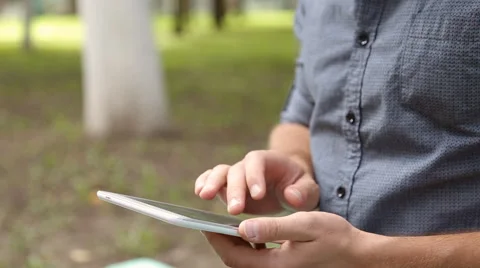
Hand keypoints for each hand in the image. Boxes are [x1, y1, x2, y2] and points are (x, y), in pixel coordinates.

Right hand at [194, 150, 319, 214]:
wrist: (288, 185)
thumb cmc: (299, 187)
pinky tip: (199, 192)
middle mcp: (249, 165)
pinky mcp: (227, 186)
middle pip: (237, 171)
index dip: (255, 177)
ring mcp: (236, 175)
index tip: (258, 196)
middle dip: (235, 190)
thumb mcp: (309, 189)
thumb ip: (303, 192)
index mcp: (268, 160)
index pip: (258, 163)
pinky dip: (204, 182)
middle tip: (235, 210)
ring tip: (204, 196)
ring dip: (212, 183)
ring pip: (220, 172)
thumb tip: (291, 197)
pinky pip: (212, 179)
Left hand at [202, 211, 368, 267]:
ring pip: (245, 259)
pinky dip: (248, 245)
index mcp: (274, 265)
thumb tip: (242, 227)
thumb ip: (273, 227)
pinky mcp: (282, 266)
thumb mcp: (304, 226)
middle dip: (221, 240)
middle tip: (212, 220)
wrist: (356, 255)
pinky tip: (250, 232)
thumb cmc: (334, 237)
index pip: (234, 255)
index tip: (205, 222)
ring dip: (233, 242)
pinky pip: (257, 258)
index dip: (216, 238)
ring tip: (228, 223)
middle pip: (236, 259)